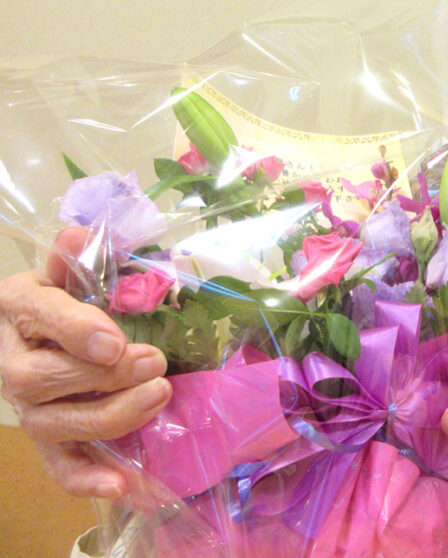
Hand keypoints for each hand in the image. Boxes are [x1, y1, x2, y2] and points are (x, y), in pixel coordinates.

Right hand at [0, 227, 170, 498]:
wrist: (25, 337)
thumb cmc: (57, 300)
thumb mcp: (62, 272)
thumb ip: (74, 258)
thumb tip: (78, 233)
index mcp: (20, 310)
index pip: (42, 317)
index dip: (77, 331)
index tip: (116, 340)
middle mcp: (15, 365)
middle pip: (44, 380)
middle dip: (105, 375)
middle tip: (157, 361)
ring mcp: (30, 408)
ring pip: (56, 424)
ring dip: (111, 416)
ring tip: (159, 396)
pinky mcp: (48, 440)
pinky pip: (60, 467)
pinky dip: (89, 478)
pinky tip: (123, 485)